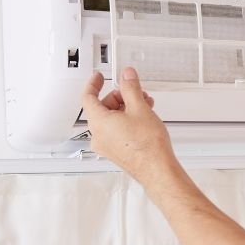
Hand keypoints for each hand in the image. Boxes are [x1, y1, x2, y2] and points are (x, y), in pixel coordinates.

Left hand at [81, 68, 178, 184]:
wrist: (157, 169)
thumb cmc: (147, 145)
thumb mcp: (139, 108)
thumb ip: (130, 87)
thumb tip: (126, 76)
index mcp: (99, 123)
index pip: (88, 97)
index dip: (93, 84)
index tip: (98, 77)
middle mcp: (99, 136)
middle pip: (103, 107)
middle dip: (120, 97)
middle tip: (135, 93)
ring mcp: (107, 145)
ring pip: (111, 119)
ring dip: (126, 108)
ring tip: (145, 106)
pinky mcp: (116, 151)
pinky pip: (116, 130)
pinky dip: (127, 120)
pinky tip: (143, 118)